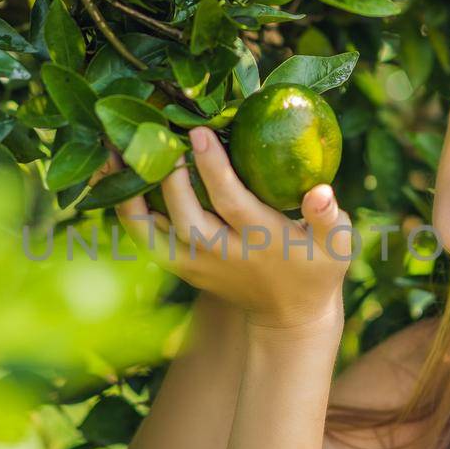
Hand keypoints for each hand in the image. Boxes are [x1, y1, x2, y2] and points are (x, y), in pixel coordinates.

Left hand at [100, 126, 352, 332]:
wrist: (288, 316)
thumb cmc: (317, 267)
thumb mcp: (336, 245)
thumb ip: (328, 217)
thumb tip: (321, 192)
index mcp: (261, 242)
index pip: (232, 203)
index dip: (214, 168)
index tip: (199, 132)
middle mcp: (222, 255)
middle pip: (186, 216)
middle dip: (169, 176)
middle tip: (157, 132)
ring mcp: (196, 263)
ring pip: (153, 231)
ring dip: (129, 193)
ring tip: (113, 152)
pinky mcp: (180, 265)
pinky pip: (144, 236)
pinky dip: (124, 208)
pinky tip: (112, 175)